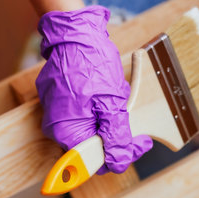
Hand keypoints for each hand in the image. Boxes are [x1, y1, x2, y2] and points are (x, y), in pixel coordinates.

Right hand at [36, 6, 152, 173]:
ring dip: (109, 126)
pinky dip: (98, 115)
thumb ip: (115, 135)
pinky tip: (109, 102)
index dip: (120, 155)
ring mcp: (57, 115)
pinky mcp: (60, 105)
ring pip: (89, 134)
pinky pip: (82, 120)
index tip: (141, 142)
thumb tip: (117, 164)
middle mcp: (58, 128)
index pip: (96, 162)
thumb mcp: (111, 101)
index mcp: (68, 132)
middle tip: (138, 127)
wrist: (74, 33)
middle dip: (117, 139)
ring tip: (123, 107)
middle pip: (93, 150)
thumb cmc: (92, 62)